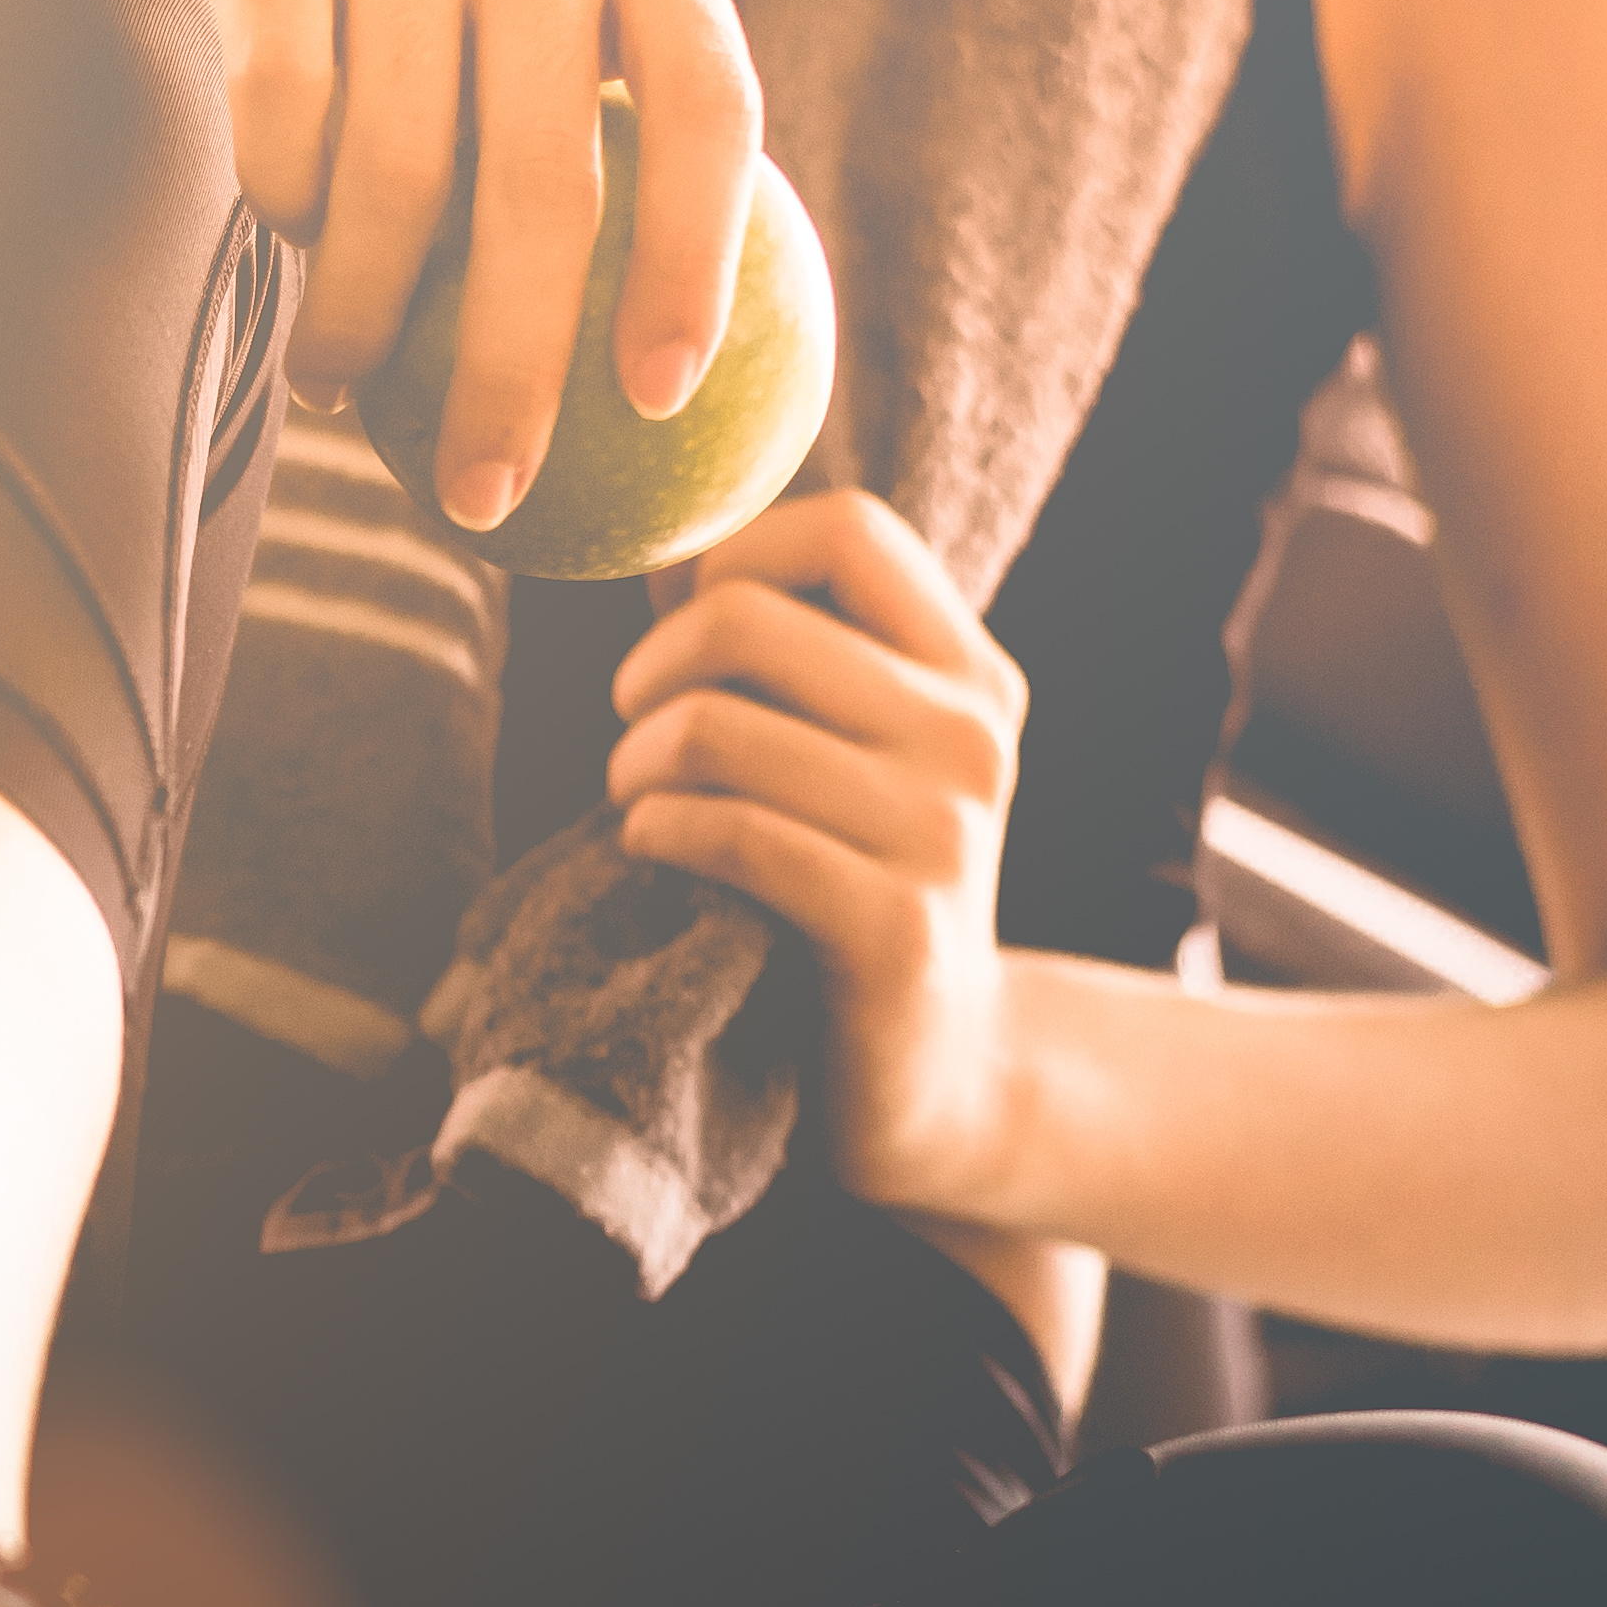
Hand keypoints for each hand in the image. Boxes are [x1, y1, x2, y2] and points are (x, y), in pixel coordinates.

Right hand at [0, 0, 760, 530]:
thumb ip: (609, 110)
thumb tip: (656, 375)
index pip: (708, 112)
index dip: (693, 266)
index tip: (660, 403)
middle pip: (540, 189)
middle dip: (512, 374)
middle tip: (486, 500)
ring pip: (394, 177)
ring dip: (364, 320)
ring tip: (345, 387)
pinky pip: (283, 117)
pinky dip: (280, 203)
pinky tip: (281, 240)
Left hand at [605, 492, 1029, 1218]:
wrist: (940, 1076)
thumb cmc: (854, 889)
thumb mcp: (852, 754)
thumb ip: (786, 652)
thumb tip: (669, 548)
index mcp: (969, 673)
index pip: (844, 530)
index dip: (731, 555)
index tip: (684, 633)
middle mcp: (970, 737)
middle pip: (747, 618)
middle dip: (647, 675)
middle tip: (635, 735)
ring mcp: (942, 833)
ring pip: (715, 727)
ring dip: (635, 766)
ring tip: (639, 804)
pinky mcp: (892, 928)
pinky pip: (727, 832)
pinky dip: (656, 831)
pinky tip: (653, 851)